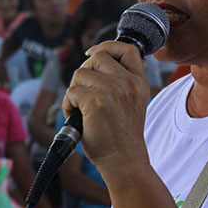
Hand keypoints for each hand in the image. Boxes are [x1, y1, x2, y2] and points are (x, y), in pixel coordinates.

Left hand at [62, 41, 150, 174]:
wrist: (124, 161)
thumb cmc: (121, 137)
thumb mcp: (131, 103)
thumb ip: (120, 82)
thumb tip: (93, 62)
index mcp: (139, 83)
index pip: (127, 49)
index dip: (107, 46)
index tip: (93, 54)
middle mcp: (129, 83)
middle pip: (97, 58)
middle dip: (84, 73)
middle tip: (84, 94)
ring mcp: (113, 91)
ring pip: (80, 74)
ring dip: (74, 91)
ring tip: (81, 110)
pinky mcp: (96, 101)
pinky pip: (71, 91)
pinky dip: (68, 105)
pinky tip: (77, 118)